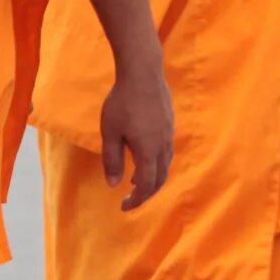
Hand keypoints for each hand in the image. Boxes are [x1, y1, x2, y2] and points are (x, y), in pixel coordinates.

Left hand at [99, 59, 174, 211]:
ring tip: (136, 181)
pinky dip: (157, 164)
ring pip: (165, 165)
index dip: (136, 200)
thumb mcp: (110, 132)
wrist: (143, 73)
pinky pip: (167, 152)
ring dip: (153, 178)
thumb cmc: (122, 102)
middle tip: (131, 199)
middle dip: (146, 193)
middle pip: (160, 179)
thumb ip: (112, 160)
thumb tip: (113, 184)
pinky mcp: (170, 124)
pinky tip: (145, 156)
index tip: (124, 206)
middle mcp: (163, 146)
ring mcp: (169, 134)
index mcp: (148, 151)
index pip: (147, 185)